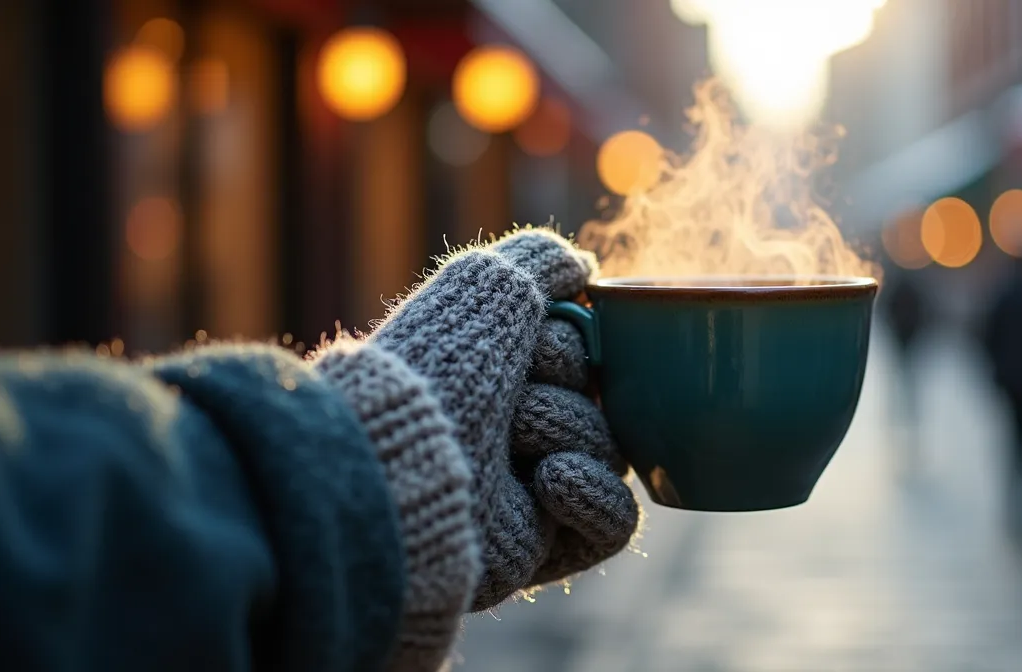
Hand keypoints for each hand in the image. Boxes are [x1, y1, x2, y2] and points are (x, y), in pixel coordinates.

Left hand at [368, 229, 638, 609]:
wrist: (403, 461)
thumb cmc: (442, 369)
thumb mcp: (487, 286)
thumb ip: (541, 261)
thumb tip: (586, 269)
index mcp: (503, 375)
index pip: (584, 356)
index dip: (571, 345)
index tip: (538, 345)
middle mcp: (519, 431)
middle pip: (602, 402)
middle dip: (563, 389)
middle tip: (517, 396)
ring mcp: (537, 492)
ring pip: (610, 451)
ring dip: (565, 432)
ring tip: (513, 443)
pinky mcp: (549, 546)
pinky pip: (618, 520)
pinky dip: (595, 496)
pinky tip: (552, 481)